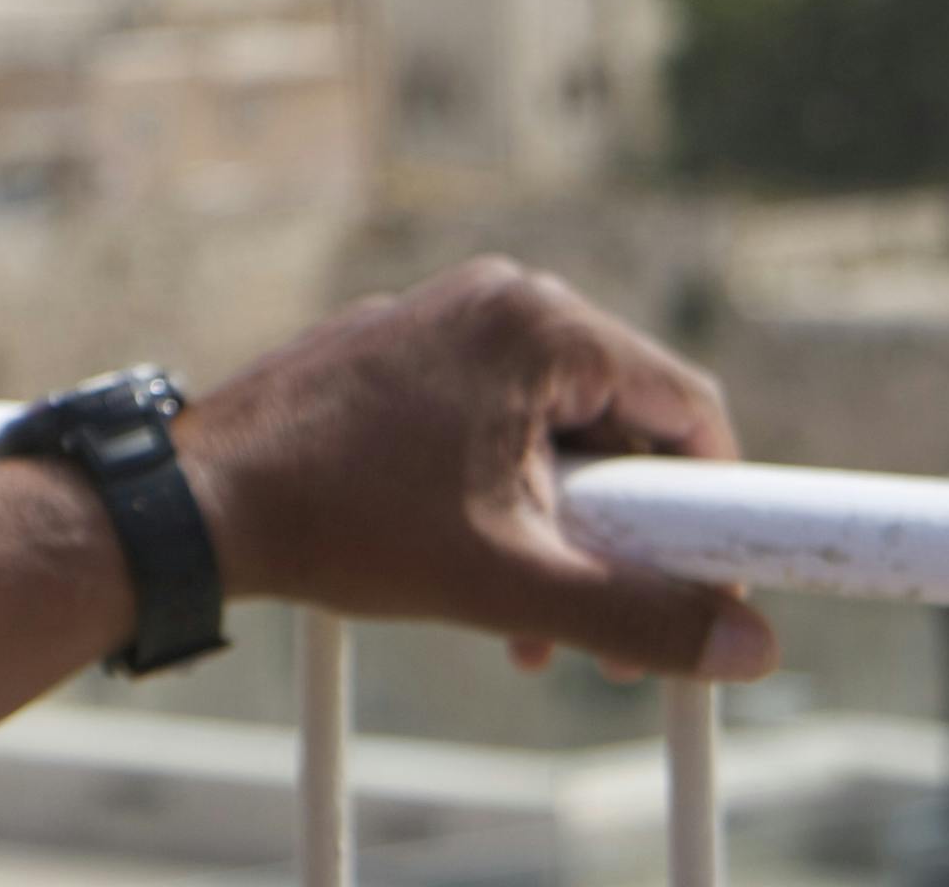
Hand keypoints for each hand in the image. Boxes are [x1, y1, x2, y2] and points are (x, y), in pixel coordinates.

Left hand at [174, 257, 775, 682]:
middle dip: (627, 537)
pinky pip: (494, 421)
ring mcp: (443, 318)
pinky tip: (480, 577)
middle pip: (622, 424)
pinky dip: (506, 498)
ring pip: (556, 433)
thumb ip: (641, 617)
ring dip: (564, 533)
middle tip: (614, 632)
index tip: (713, 587)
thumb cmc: (343, 524)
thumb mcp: (511, 584)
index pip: (687, 408)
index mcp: (539, 325)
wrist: (198, 503)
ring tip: (536, 629)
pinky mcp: (402, 350)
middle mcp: (498, 299)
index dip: (714, 508)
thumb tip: (751, 650)